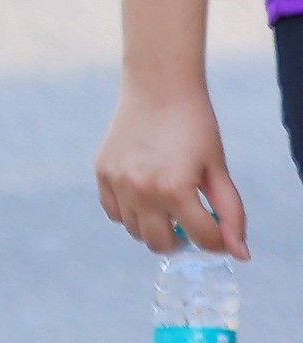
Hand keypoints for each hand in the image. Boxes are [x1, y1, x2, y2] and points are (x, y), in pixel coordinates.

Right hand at [96, 86, 251, 256]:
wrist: (158, 89)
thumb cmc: (194, 126)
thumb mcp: (218, 169)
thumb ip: (231, 212)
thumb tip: (240, 253)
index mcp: (175, 189)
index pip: (202, 238)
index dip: (217, 240)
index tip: (219, 233)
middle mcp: (142, 191)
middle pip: (161, 244)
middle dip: (181, 241)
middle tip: (190, 225)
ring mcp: (117, 183)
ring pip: (135, 231)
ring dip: (154, 227)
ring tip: (167, 207)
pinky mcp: (102, 173)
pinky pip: (114, 212)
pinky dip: (129, 213)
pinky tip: (144, 197)